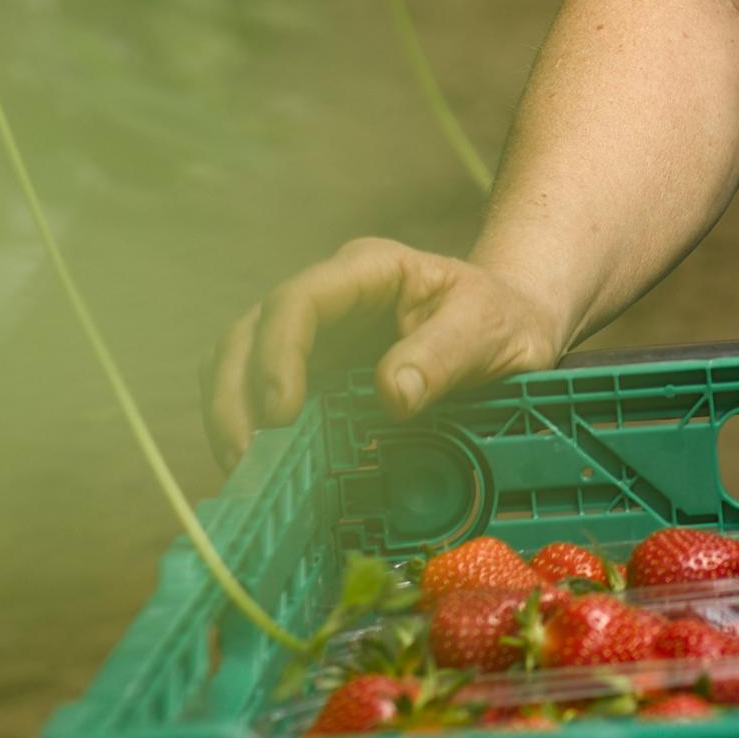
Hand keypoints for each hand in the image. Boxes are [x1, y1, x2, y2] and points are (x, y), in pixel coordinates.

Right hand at [205, 239, 569, 468]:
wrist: (510, 326)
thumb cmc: (502, 320)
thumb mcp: (490, 332)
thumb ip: (442, 357)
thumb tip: (390, 395)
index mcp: (368, 271)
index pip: (299, 299)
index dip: (278, 353)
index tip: (282, 413)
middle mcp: (330, 297)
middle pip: (251, 329)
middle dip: (235, 390)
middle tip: (245, 455)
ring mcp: (316, 334)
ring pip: (240, 356)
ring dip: (228, 408)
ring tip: (242, 466)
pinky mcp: (314, 369)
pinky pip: (258, 387)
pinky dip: (246, 420)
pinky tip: (258, 462)